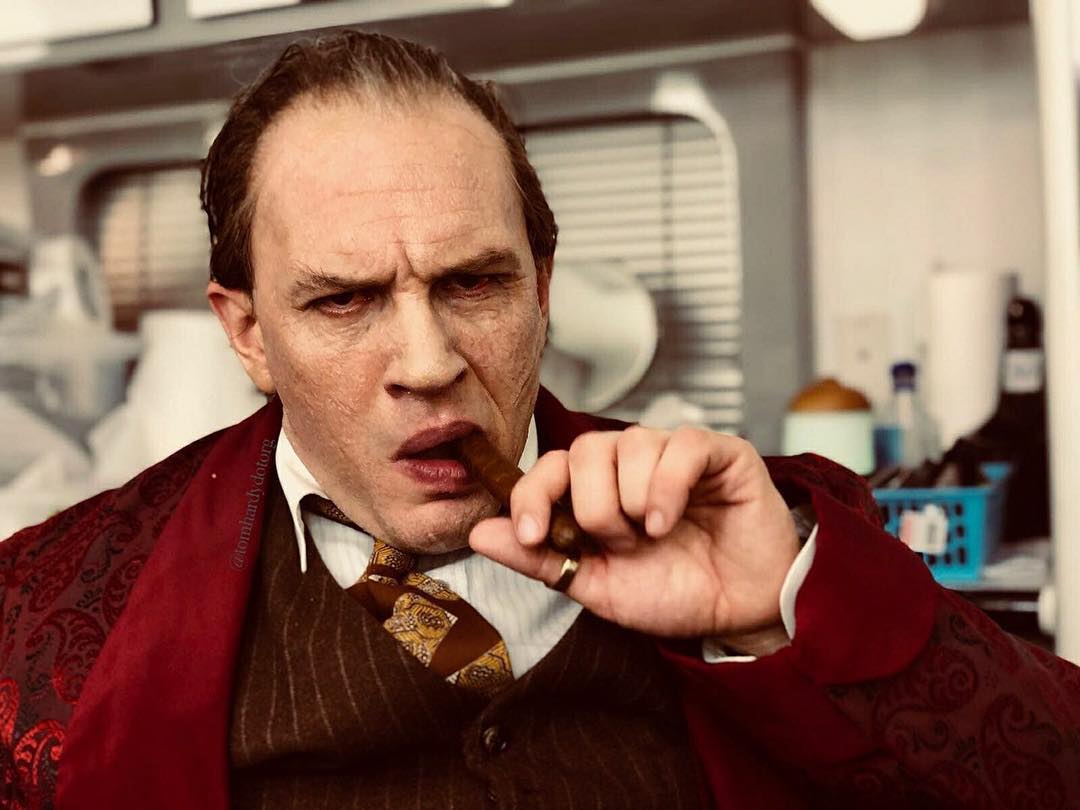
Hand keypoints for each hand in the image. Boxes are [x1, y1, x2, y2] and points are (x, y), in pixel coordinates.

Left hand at [468, 426, 801, 645]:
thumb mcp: (596, 585)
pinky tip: (669, 521)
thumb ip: (539, 558)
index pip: (549, 466)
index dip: (532, 495)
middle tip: (623, 545)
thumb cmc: (672, 592)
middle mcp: (630, 462)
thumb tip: (479, 532)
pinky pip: (680, 445)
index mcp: (596, 489)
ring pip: (628, 444)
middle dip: (595, 509)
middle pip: (584, 451)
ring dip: (633, 503)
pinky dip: (666, 486)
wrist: (740, 611)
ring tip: (655, 536)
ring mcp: (672, 452)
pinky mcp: (718, 452)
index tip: (535, 536)